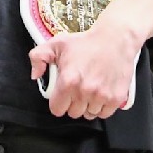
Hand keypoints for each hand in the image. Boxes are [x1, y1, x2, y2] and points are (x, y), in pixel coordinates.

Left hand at [28, 0, 152, 119]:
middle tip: (78, 88)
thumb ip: (38, 57)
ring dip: (88, 105)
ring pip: (89, 114)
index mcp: (68, 81)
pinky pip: (104, 114)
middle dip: (73, 103)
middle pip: (73, 113)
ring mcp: (102, 96)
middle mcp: (84, 91)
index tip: (62, 94)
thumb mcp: (56, 44)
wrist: (115, 38)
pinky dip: (102, 107)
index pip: (57, 109)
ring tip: (90, 89)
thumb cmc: (86, 42)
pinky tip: (101, 92)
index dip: (58, 102)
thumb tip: (35, 75)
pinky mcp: (116, 98)